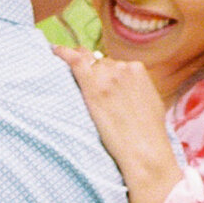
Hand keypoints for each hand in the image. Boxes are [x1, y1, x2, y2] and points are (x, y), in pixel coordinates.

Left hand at [59, 48, 184, 202]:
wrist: (144, 151)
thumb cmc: (149, 134)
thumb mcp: (149, 101)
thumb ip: (136, 87)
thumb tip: (125, 86)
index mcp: (138, 70)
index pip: (114, 63)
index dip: (103, 71)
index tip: (93, 72)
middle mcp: (122, 67)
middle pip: (100, 63)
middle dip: (94, 74)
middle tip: (88, 90)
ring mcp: (106, 75)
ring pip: (88, 65)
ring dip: (83, 74)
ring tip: (73, 82)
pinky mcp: (93, 87)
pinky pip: (74, 61)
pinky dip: (63, 53)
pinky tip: (54, 51)